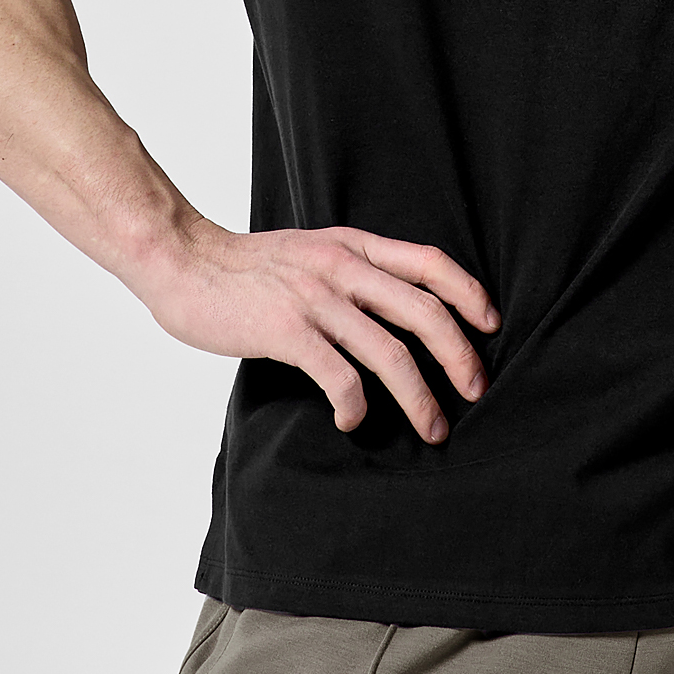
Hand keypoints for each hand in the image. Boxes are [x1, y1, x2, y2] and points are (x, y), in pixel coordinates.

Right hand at [135, 215, 500, 441]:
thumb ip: (352, 271)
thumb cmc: (248, 266)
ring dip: (419, 396)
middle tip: (476, 390)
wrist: (183, 260)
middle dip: (459, 356)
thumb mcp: (313, 251)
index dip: (468, 293)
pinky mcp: (286, 331)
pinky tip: (354, 421)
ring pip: (390, 352)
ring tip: (432, 427)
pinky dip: (356, 406)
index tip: (490, 324)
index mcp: (353, 246)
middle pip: (423, 312)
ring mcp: (316, 299)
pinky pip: (339, 376)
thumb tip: (395, 310)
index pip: (429, 262)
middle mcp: (343, 268)